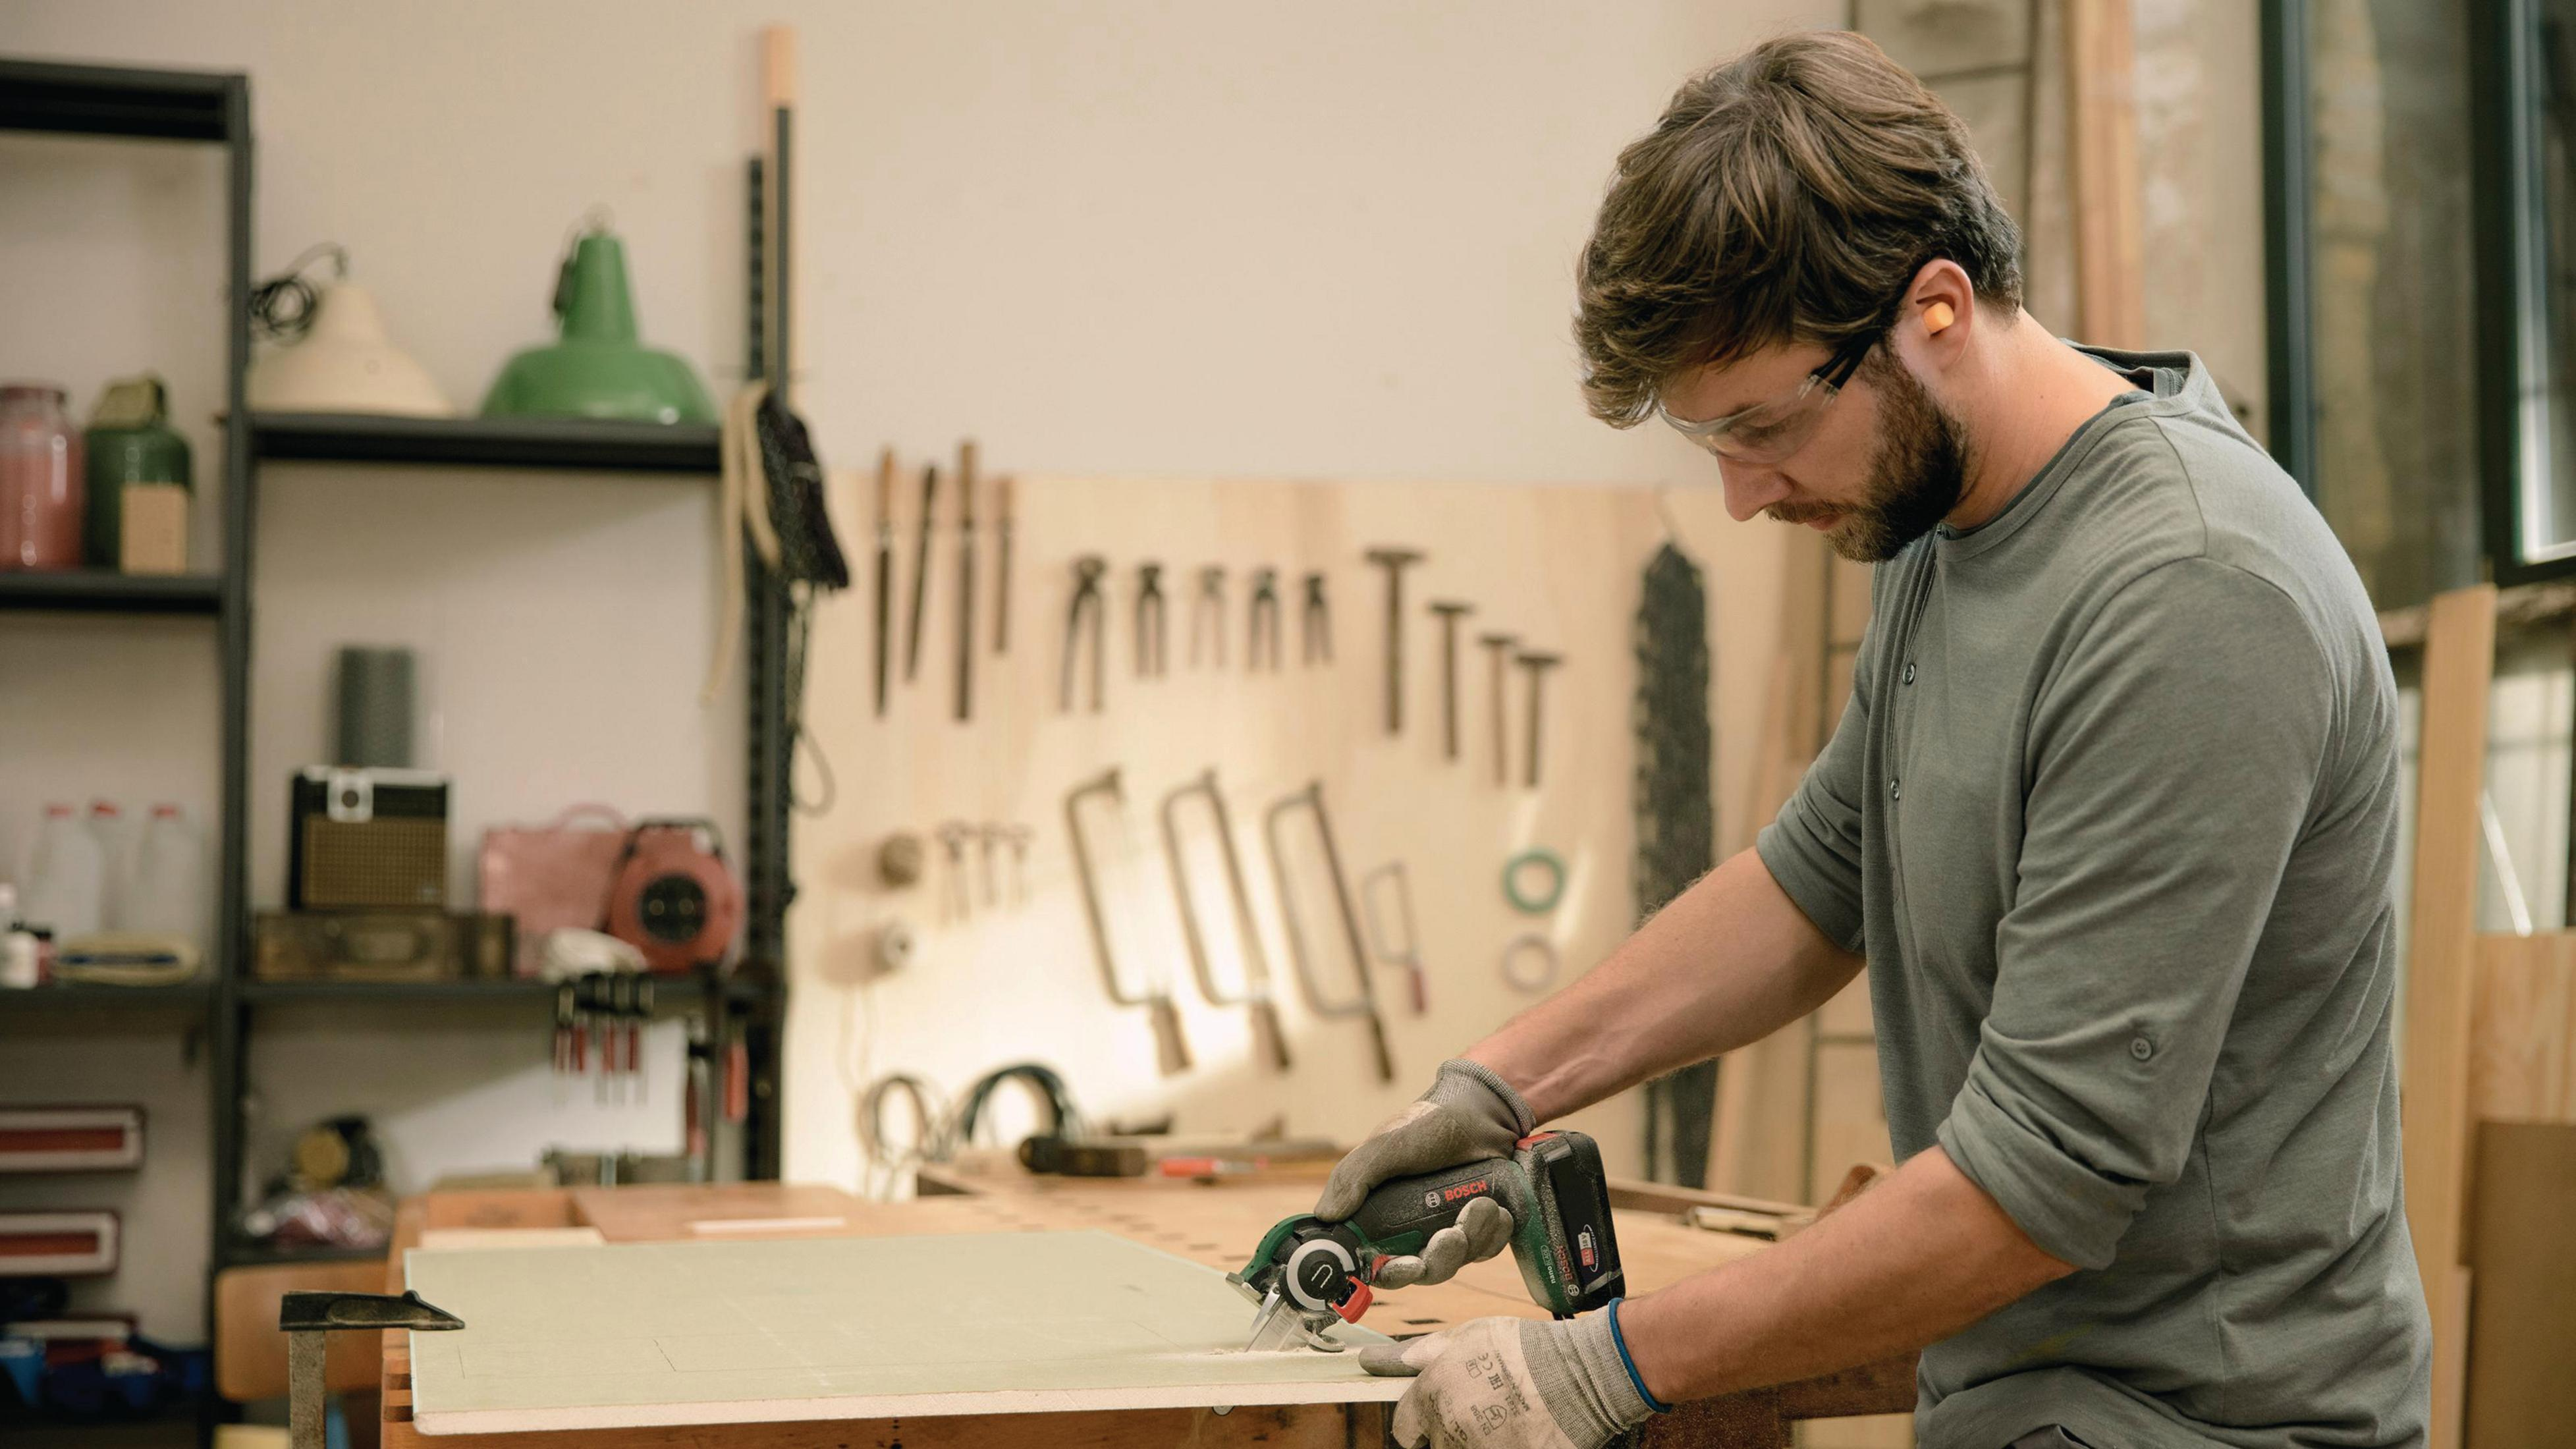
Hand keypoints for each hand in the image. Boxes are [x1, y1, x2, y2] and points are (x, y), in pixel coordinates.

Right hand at [1318, 1060, 1534, 1288]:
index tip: (1411, 1265)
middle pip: (1424, 1271)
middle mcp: (1413, 1232)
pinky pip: (1486, 1250)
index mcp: (1381, 1219)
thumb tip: (1326, 1215)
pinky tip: (1495, 1208)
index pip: (1379, 1265)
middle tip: (1453, 1233)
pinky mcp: (1479, 1230)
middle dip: (1441, 1257)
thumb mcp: (1386, 1145)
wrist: (1479, 1112)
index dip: (1393, 1273)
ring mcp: (1447, 1233)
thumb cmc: (1427, 1126)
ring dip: (1472, 1238)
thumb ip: (1354, 1178)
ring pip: (1458, 1262)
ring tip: (1482, 1204)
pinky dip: (1493, 1234)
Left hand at [1360, 1314, 1654, 1448]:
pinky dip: (1504, 1444)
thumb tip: (1383, 1361)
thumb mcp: (1468, 1335)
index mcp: (1434, 1394)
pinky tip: (1520, 1432)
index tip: (1430, 1420)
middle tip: (1481, 1413)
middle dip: (1450, 1433)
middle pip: (1436, 1445)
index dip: (1417, 1423)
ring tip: (1505, 1422)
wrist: (1578, 1374)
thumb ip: (1424, 1353)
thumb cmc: (1524, 1350)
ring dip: (1477, 1441)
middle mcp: (1450, 1428)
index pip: (1404, 1428)